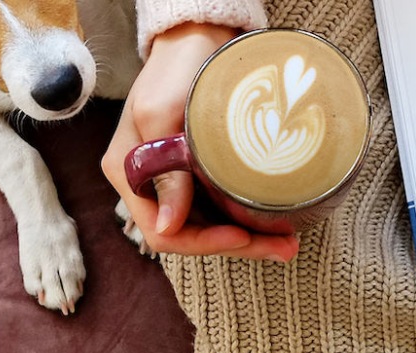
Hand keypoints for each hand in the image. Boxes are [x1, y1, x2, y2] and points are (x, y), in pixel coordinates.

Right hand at [101, 23, 300, 261]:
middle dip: (236, 245)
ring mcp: (171, 180)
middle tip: (285, 248)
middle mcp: (146, 183)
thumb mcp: (164, 115)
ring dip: (247, 237)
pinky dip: (243, 219)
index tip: (241, 235)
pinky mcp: (194, 173)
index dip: (203, 242)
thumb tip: (168, 225)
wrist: (195, 41)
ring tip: (287, 241)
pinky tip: (272, 222)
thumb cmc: (176, 70)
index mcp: (128, 171)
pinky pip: (216, 209)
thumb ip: (165, 172)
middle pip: (188, 235)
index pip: (161, 232)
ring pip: (207, 227)